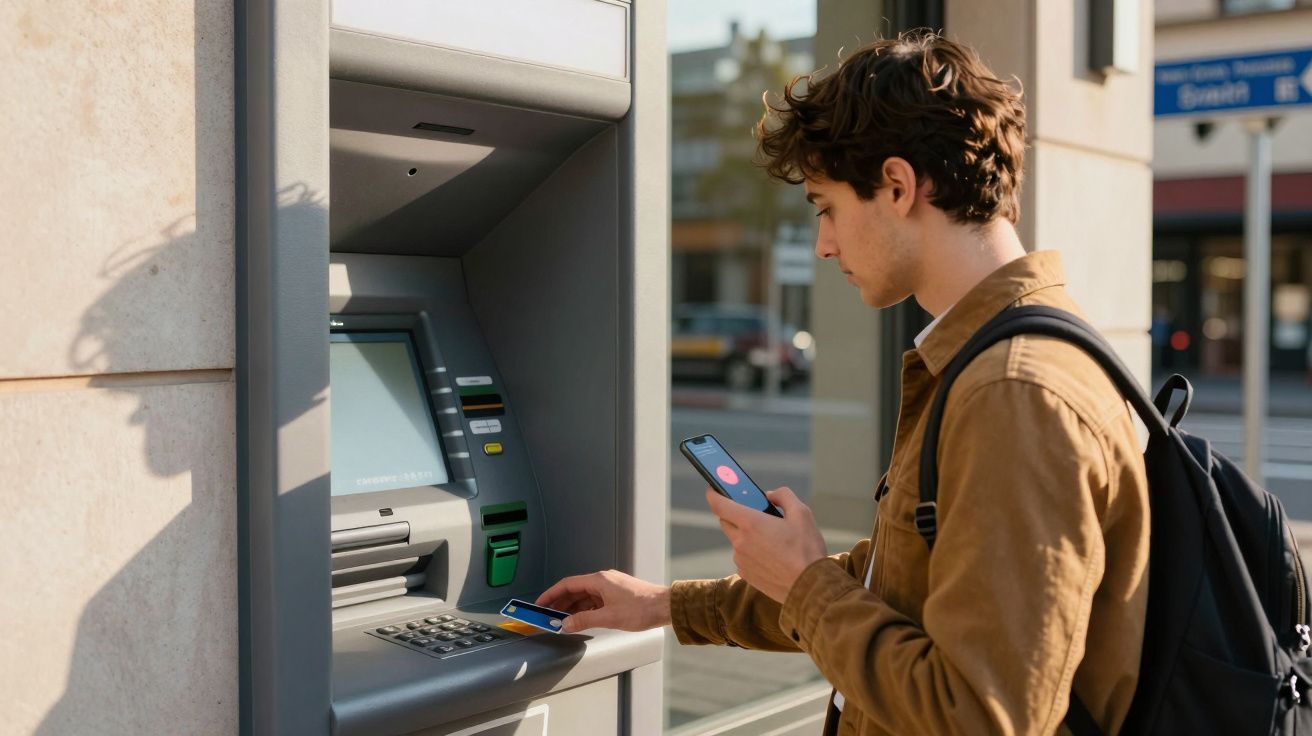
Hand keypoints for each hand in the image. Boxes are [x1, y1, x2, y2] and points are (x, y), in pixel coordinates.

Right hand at [536, 569, 670, 633]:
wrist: (666, 606)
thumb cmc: (643, 608)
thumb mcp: (609, 617)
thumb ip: (584, 620)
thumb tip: (566, 624)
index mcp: (599, 580)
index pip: (567, 584)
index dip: (551, 594)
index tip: (540, 603)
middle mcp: (603, 581)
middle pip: (574, 590)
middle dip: (559, 603)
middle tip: (546, 615)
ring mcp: (610, 587)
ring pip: (584, 596)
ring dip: (572, 608)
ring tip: (561, 620)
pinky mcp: (617, 595)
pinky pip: (594, 601)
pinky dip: (585, 609)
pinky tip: (580, 619)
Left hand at [706, 486, 826, 602]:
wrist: (809, 587)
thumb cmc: (807, 549)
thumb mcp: (802, 513)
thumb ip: (783, 496)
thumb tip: (770, 496)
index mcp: (750, 523)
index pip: (718, 504)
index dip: (713, 492)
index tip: (713, 487)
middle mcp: (740, 541)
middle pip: (726, 520)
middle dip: (736, 513)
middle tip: (754, 512)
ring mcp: (740, 559)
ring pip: (736, 540)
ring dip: (746, 535)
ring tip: (772, 539)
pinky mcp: (745, 573)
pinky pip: (742, 556)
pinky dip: (751, 552)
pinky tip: (772, 556)